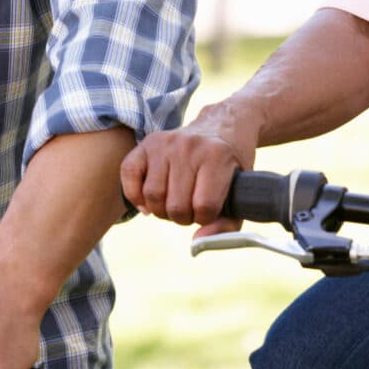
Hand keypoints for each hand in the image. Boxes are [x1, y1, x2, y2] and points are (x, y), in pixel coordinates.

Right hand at [118, 102, 255, 233]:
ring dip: (161, 210)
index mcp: (217, 157)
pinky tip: (149, 201)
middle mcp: (189, 147)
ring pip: (152, 196)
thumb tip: (197, 243)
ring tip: (173, 203)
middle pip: (176, 206)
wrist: (223, 126)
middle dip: (183, 217)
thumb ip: (227, 225)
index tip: (209, 210)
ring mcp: (166, 142)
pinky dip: (135, 195)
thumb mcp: (240, 191)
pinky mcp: (147, 142)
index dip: (205, 218)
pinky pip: (128, 175)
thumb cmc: (231, 166)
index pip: (203, 207)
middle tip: (190, 208)